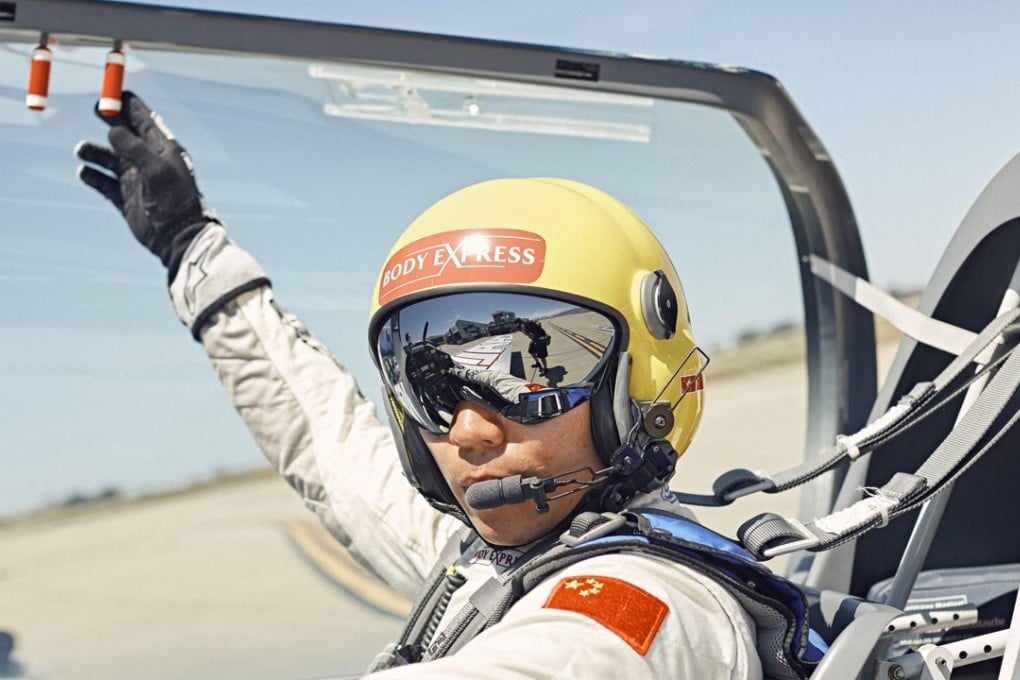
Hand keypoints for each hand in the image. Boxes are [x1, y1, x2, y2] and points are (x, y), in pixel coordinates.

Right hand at [76, 91, 212, 279]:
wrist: (177, 236)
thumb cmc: (174, 199)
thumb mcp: (156, 168)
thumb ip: (134, 147)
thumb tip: (113, 129)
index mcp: (164, 150)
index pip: (146, 121)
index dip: (130, 106)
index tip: (113, 92)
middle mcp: (149, 162)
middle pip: (125, 136)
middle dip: (111, 121)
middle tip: (95, 109)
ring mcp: (137, 180)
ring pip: (110, 159)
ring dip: (95, 152)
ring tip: (81, 150)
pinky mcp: (126, 198)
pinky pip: (104, 183)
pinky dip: (93, 176)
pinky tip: (84, 171)